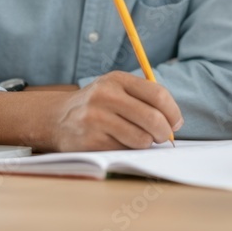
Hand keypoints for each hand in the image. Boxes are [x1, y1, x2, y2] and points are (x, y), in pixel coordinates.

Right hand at [50, 71, 182, 151]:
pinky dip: (127, 150)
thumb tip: (175, 121)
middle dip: (164, 132)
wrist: (56, 118)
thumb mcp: (115, 89)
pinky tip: (118, 143)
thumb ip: (143, 98)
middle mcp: (106, 96)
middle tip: (162, 137)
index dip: (173, 112)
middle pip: (152, 118)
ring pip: (141, 138)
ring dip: (145, 143)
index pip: (158, 95)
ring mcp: (96, 118)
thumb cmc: (96, 105)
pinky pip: (124, 150)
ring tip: (138, 139)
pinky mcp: (90, 140)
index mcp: (117, 80)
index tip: (176, 122)